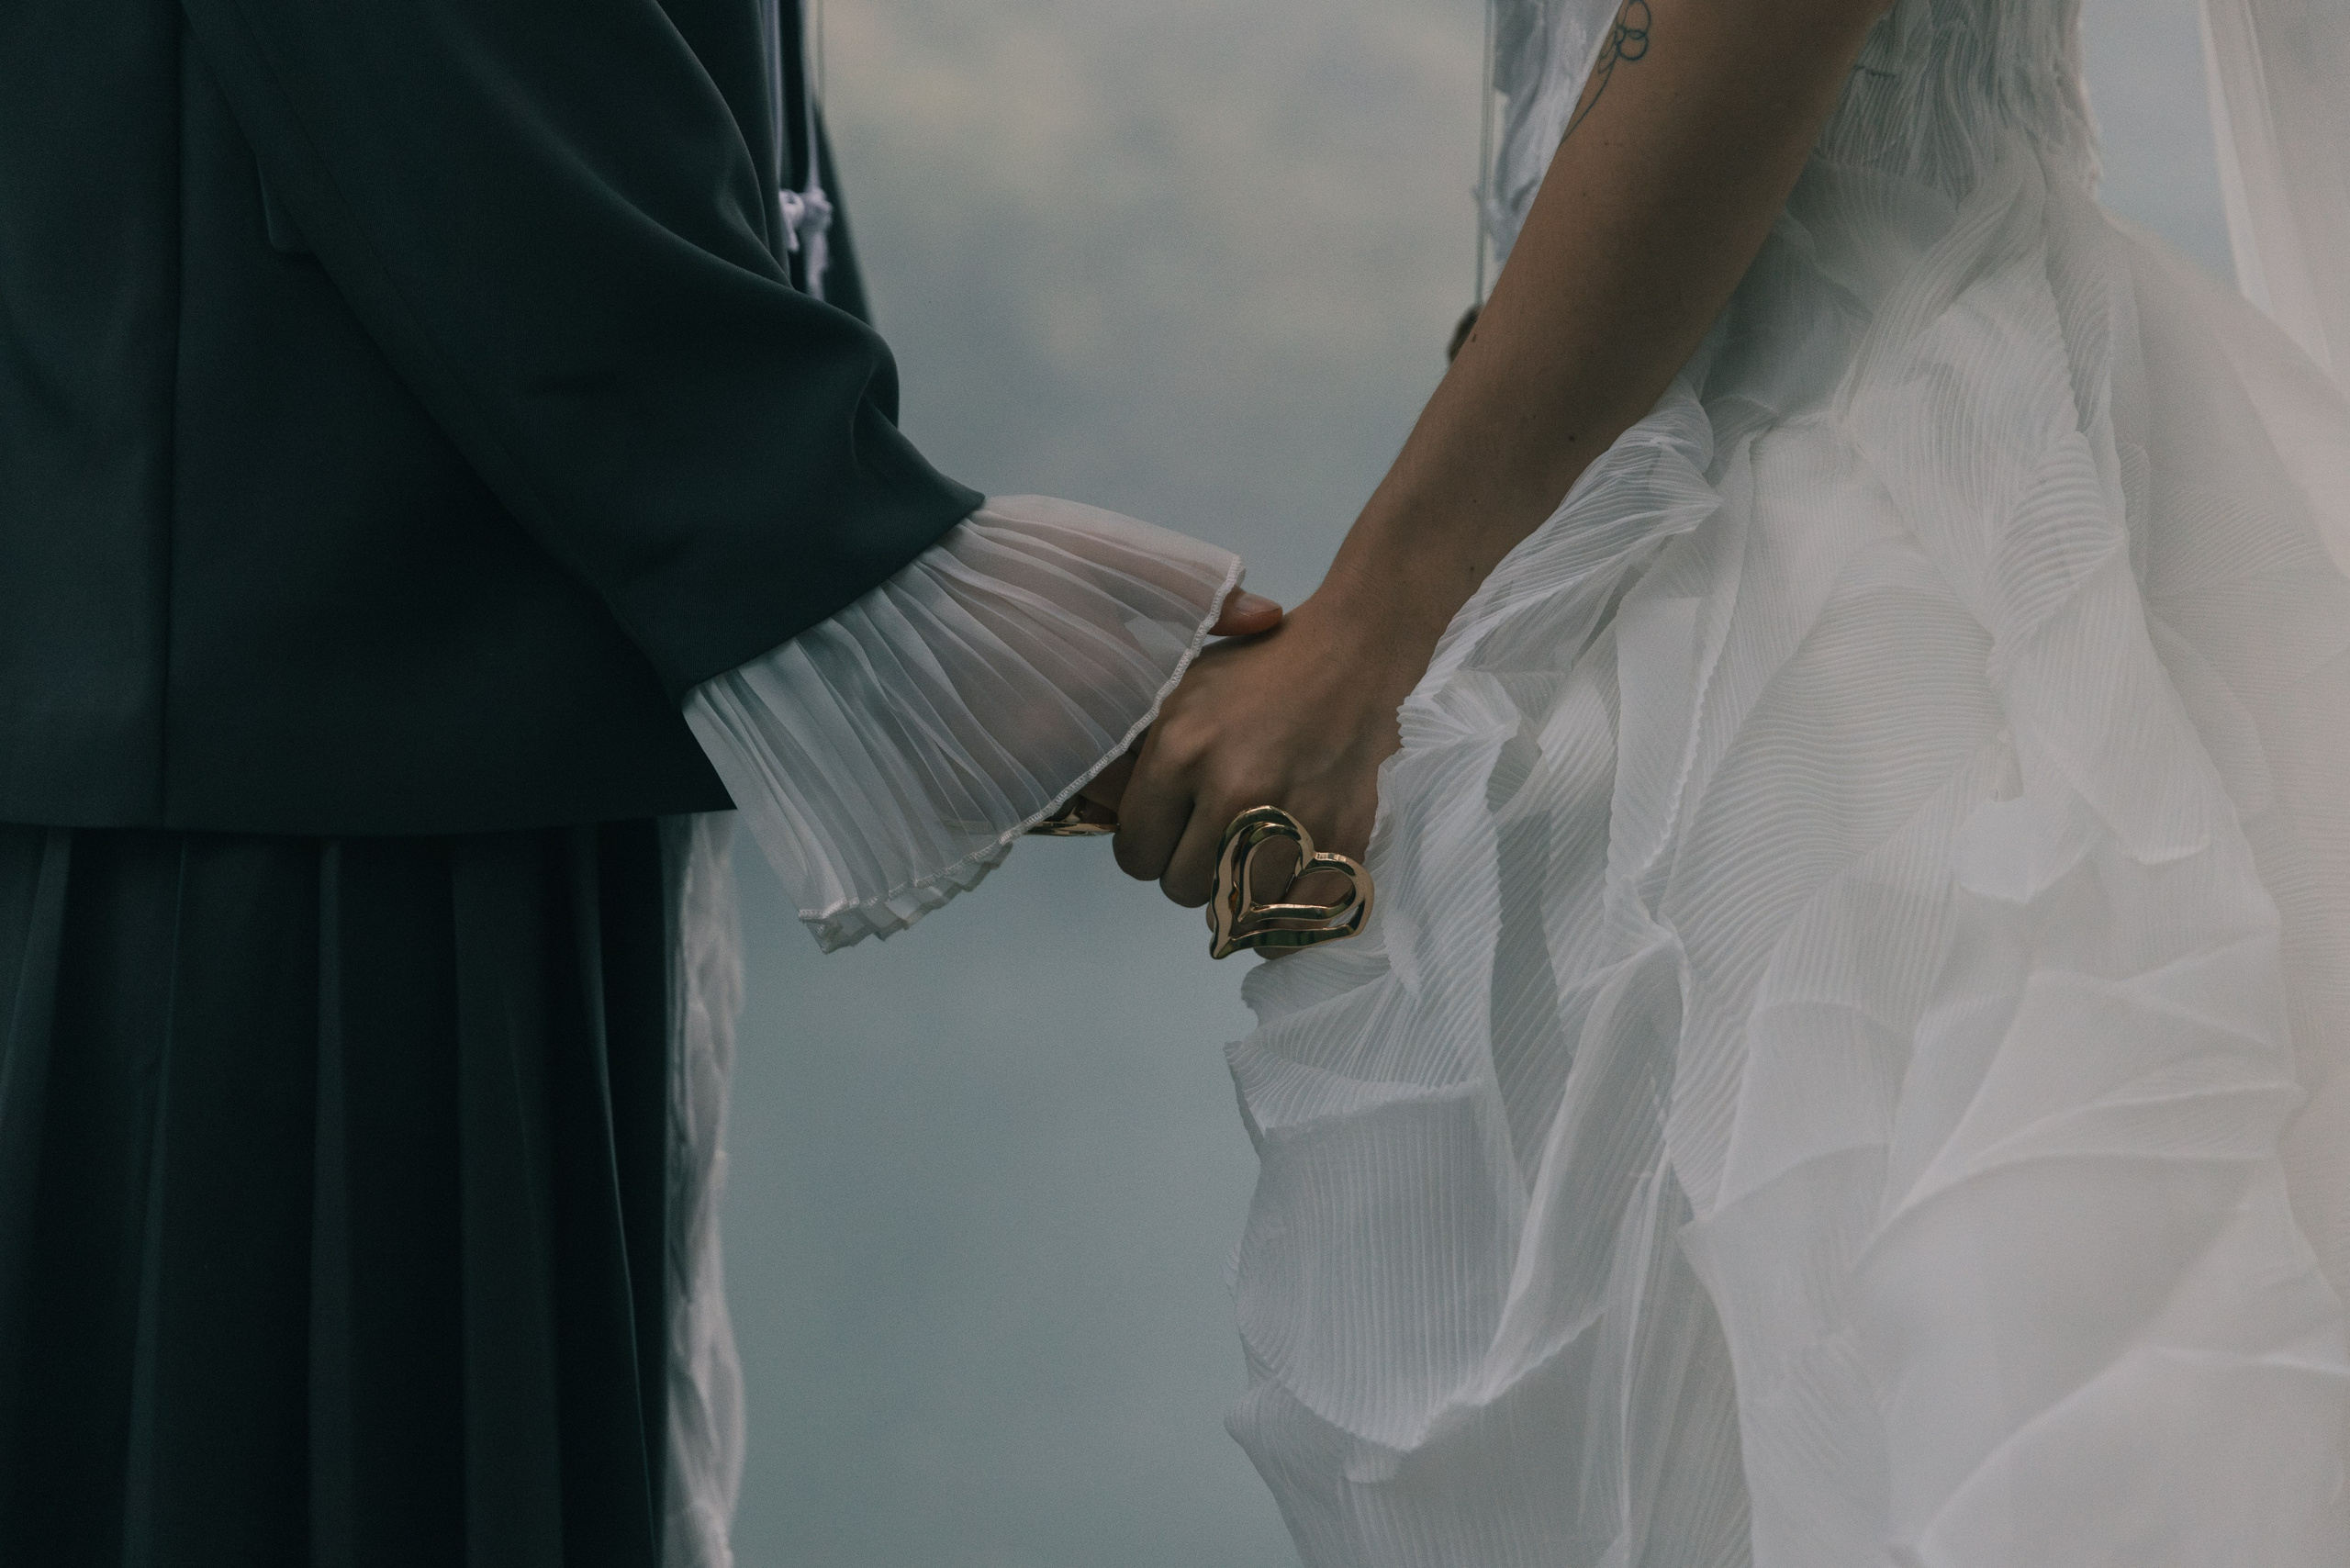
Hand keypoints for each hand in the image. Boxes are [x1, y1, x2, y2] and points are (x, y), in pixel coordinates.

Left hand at [1108, 572, 1434, 906]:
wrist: (1352, 660)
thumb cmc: (1255, 674)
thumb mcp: (1180, 695)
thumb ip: (1139, 760)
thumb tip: (1102, 811)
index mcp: (1181, 754)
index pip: (1134, 855)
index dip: (1146, 845)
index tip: (1166, 830)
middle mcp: (1233, 794)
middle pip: (1180, 889)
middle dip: (1189, 867)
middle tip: (1212, 835)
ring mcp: (1292, 823)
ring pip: (1237, 907)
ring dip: (1239, 887)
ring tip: (1253, 845)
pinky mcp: (1341, 842)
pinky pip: (1295, 914)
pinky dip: (1288, 905)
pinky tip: (1288, 869)